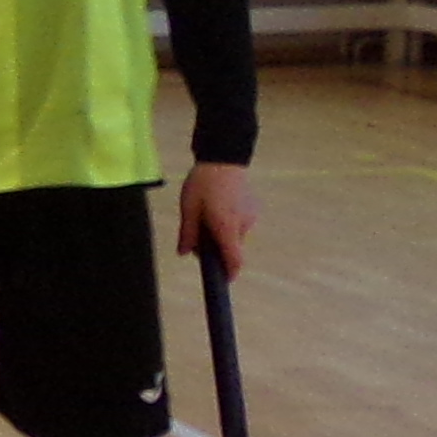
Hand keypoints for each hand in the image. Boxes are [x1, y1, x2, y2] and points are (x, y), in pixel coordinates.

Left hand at [174, 161, 255, 278]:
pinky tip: (215, 206)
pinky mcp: (252, 207)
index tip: (221, 281)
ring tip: (204, 214)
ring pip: (234, 234)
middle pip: (231, 248)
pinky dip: (227, 222)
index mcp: (226, 227)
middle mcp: (243, 224)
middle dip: (215, 247)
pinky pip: (238, 222)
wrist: (223, 156)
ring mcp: (250, 215)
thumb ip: (187, 233)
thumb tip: (184, 253)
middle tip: (197, 233)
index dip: (229, 274)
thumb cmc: (203, 182)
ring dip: (220, 232)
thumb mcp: (188, 208)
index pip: (234, 260)